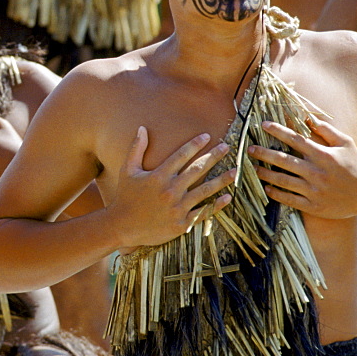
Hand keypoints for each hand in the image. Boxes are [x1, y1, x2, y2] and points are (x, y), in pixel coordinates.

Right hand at [111, 127, 234, 248]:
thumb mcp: (127, 170)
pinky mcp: (181, 223)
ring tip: (235, 170)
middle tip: (226, 147)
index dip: (195, 144)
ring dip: (221, 179)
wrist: (122, 226)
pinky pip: (202, 212)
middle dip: (213, 156)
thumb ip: (136, 149)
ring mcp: (177, 208)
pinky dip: (216, 205)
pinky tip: (227, 197)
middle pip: (197, 169)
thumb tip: (142, 128)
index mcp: (158, 176)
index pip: (180, 155)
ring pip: (205, 190)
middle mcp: (170, 190)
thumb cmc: (124, 196)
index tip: (207, 136)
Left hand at [250, 117, 356, 218]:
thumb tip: (307, 117)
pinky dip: (275, 193)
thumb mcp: (345, 144)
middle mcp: (317, 172)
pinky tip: (266, 187)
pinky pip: (289, 199)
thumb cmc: (355, 165)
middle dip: (264, 153)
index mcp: (323, 155)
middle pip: (284, 160)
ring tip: (253, 168)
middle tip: (249, 149)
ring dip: (265, 173)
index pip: (296, 140)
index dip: (278, 131)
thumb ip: (326, 130)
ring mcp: (314, 190)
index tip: (263, 125)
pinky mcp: (313, 206)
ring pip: (283, 180)